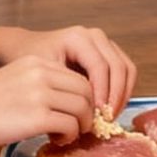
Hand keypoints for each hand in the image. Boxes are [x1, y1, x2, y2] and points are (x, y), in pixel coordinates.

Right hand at [0, 55, 95, 150]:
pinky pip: (70, 126)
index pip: (76, 76)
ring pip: (82, 109)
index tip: (77, 113)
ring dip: (80, 126)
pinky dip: (69, 137)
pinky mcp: (38, 117)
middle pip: (86, 91)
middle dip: (88, 112)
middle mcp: (41, 74)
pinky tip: (56, 140)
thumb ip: (40, 86)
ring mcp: (40, 95)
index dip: (83, 97)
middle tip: (79, 126)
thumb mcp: (13, 82)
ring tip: (66, 135)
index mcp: (36, 63)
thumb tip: (66, 104)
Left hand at [4, 25, 137, 118]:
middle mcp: (96, 37)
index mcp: (79, 38)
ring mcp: (105, 44)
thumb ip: (61, 91)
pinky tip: (111, 109)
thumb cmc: (31, 60)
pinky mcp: (110, 54)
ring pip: (128, 70)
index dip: (102, 92)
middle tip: (107, 119)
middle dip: (116, 96)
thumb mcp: (42, 74)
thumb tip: (82, 116)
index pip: (100, 67)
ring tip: (110, 116)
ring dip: (123, 95)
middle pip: (119, 67)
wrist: (28, 48)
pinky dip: (123, 92)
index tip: (98, 114)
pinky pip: (126, 72)